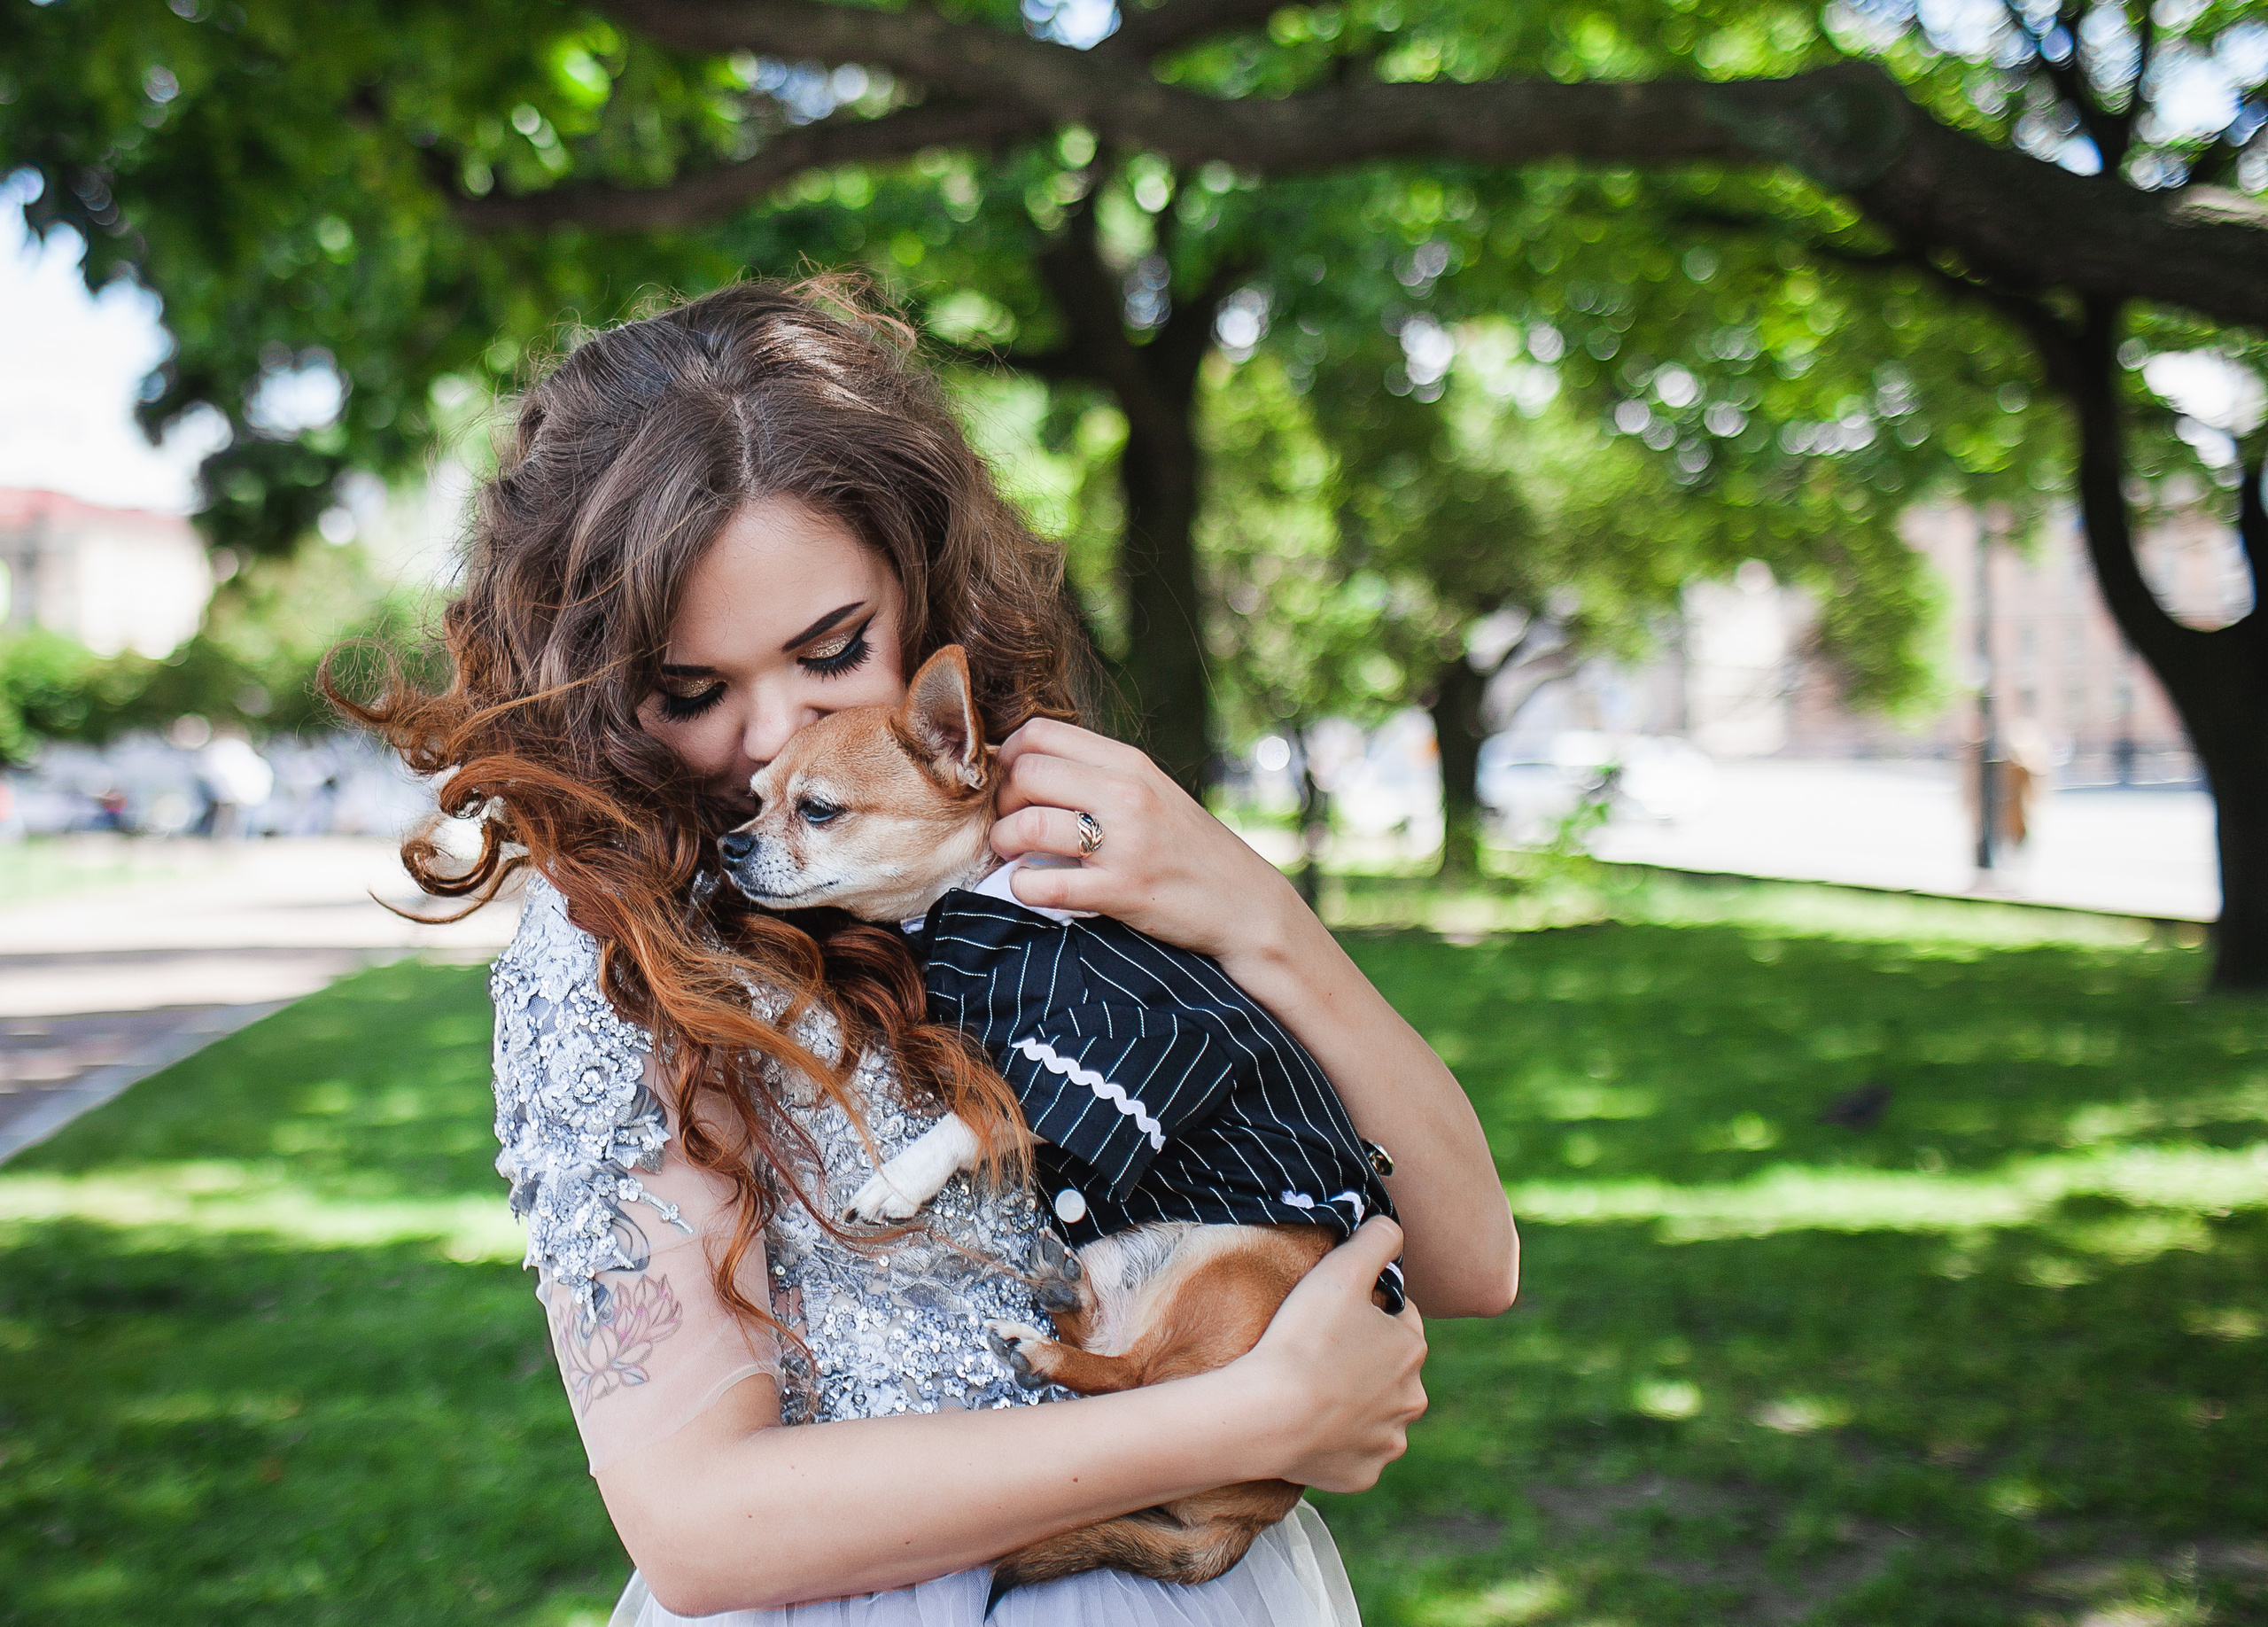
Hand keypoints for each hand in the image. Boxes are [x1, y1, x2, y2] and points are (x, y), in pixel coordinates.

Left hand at [989, 717, 1307, 963]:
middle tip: (1011, 824)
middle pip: (1025, 774)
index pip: (1040, 733)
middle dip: (1003, 802)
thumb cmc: (1191, 849)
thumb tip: (1029, 765)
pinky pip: (1043, 884)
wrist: (1246, 904)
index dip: (1009, 756)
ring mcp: (1125, 844)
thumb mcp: (1154, 792)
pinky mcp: (1121, 891)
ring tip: (1015, 855)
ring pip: (1027, 827)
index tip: (1011, 782)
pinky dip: (1024, 887)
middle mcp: (1127, 795)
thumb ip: (1100, 774)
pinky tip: (1033, 887)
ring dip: (1005, 844)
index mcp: (1131, 763)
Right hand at [1231, 1218, 1427, 1492]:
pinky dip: (1338, 1442)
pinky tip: (1310, 1427)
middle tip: (1319, 1351)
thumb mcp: (1340, 1270)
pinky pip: (1355, 1453)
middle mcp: (1412, 1399)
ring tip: (1312, 1390)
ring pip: (1377, 1413)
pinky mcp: (1363, 1475)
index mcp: (1411, 1348)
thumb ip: (1375, 1239)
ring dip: (1355, 1402)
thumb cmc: (1304, 1338)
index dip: (1369, 1309)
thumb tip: (1393, 1228)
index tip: (1336, 1313)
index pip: (1401, 1317)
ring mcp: (1389, 1441)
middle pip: (1391, 1368)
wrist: (1269, 1415)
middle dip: (1365, 1358)